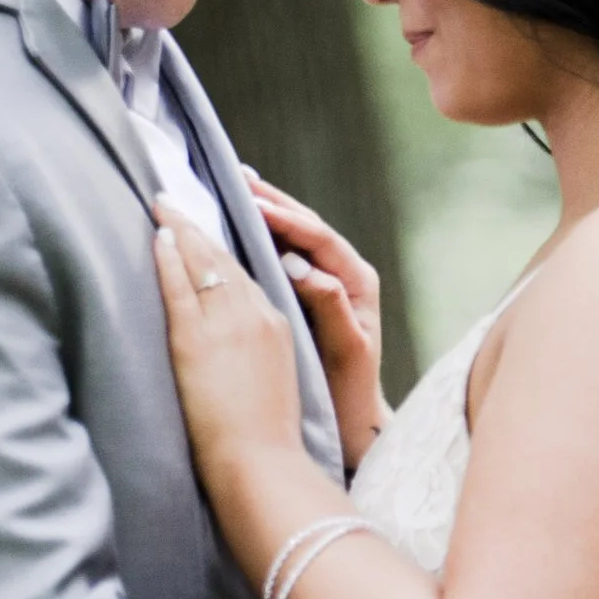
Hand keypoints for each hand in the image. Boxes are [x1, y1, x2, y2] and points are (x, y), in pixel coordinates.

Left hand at [151, 201, 304, 489]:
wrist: (261, 463)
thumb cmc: (263, 436)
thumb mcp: (271, 380)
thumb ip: (252, 351)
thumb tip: (229, 346)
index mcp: (275, 324)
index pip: (244, 273)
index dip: (219, 249)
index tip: (203, 228)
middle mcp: (255, 314)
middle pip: (223, 259)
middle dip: (199, 226)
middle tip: (174, 198)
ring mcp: (227, 323)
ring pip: (203, 262)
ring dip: (181, 229)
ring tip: (162, 205)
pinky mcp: (197, 338)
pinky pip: (181, 284)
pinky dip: (169, 257)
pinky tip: (159, 235)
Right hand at [247, 173, 387, 463]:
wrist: (353, 420)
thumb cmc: (349, 389)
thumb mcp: (343, 348)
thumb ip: (330, 305)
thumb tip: (304, 267)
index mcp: (358, 281)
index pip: (319, 238)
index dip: (287, 219)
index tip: (255, 204)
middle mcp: (346, 274)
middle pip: (308, 227)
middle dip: (275, 202)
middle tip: (241, 178)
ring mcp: (329, 281)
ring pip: (296, 237)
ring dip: (269, 212)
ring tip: (239, 189)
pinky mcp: (311, 294)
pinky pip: (287, 255)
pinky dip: (265, 236)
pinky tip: (242, 224)